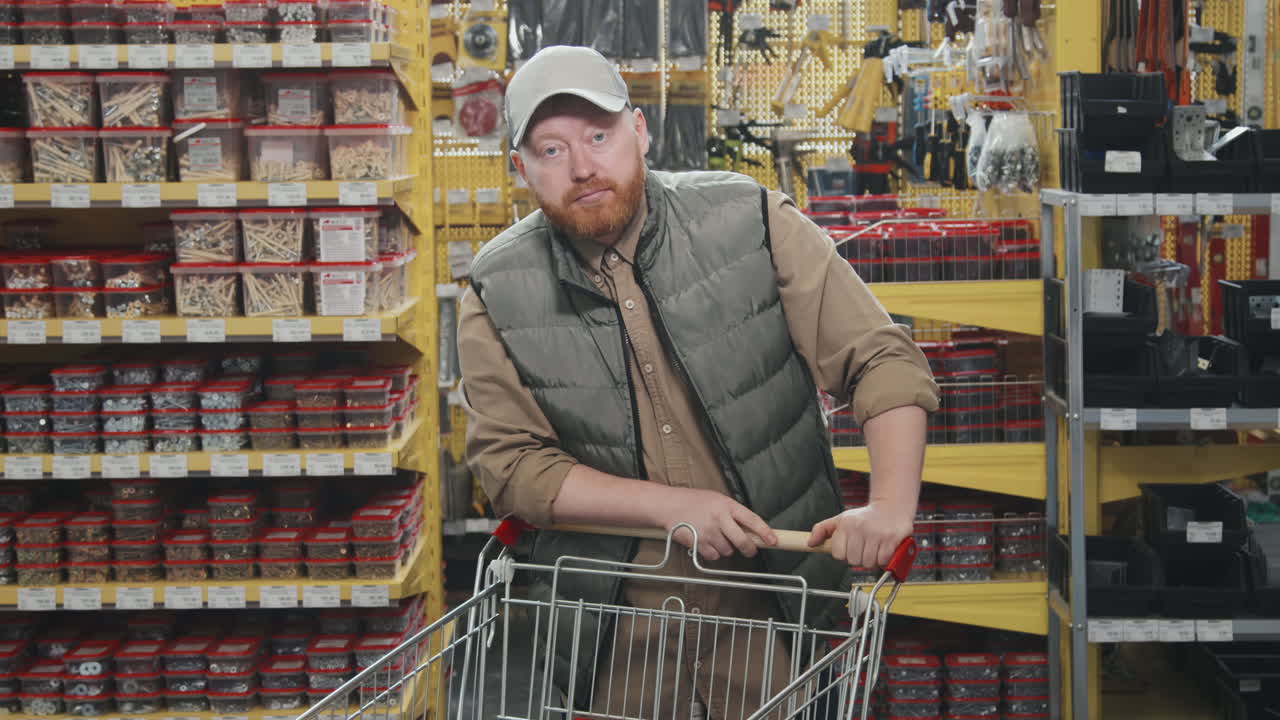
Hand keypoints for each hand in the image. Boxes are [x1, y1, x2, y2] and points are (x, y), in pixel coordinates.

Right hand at [658, 488, 777, 560]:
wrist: (669, 505)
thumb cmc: (694, 501)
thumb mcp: (717, 499)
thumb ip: (733, 512)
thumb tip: (751, 529)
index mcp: (727, 505)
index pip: (752, 520)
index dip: (765, 532)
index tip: (773, 540)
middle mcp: (719, 518)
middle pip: (742, 541)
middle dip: (749, 549)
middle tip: (750, 550)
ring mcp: (709, 531)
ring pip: (728, 550)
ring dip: (725, 548)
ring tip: (715, 537)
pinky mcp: (698, 543)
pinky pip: (714, 556)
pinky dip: (712, 553)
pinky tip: (706, 542)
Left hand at [807, 502, 914, 568]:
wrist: (891, 507)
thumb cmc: (865, 516)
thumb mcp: (840, 519)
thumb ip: (822, 530)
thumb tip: (810, 543)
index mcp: (846, 524)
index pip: (838, 554)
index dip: (844, 554)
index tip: (850, 547)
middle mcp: (860, 528)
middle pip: (853, 561)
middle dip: (858, 558)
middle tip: (863, 548)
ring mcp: (877, 534)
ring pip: (868, 563)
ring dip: (871, 560)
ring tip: (873, 548)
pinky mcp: (891, 539)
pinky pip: (883, 561)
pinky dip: (883, 560)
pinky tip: (883, 549)